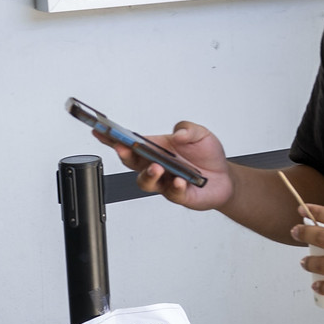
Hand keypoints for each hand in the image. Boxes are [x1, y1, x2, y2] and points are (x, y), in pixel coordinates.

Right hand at [93, 121, 231, 210]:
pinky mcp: (178, 195)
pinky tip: (180, 181)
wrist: (225, 177)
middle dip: (124, 154)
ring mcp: (165, 182)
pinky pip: (172, 193)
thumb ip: (187, 129)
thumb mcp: (200, 134)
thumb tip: (177, 133)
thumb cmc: (207, 154)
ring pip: (146, 182)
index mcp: (155, 149)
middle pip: (131, 162)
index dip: (112, 138)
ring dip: (148, 174)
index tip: (99, 130)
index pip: (129, 142)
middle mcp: (156, 166)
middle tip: (123, 147)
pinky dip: (175, 187)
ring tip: (157, 167)